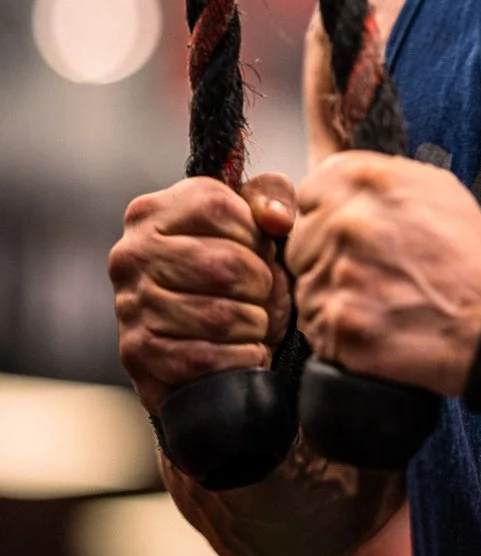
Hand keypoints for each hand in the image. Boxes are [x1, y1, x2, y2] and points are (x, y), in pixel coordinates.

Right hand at [110, 174, 295, 413]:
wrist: (204, 351)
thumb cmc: (236, 276)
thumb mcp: (255, 224)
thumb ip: (271, 197)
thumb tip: (275, 219)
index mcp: (153, 212)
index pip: (216, 207)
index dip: (254, 234)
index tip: (258, 252)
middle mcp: (132, 254)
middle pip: (225, 265)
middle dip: (261, 285)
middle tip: (259, 295)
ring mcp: (130, 305)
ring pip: (221, 316)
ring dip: (254, 324)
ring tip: (250, 323)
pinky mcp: (137, 354)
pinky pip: (208, 358)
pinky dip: (241, 357)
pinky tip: (241, 351)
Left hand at [286, 153, 480, 394]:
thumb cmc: (469, 255)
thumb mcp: (434, 187)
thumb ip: (375, 176)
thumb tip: (333, 178)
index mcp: (363, 182)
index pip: (307, 193)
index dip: (325, 214)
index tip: (345, 233)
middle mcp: (345, 224)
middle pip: (299, 241)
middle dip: (324, 256)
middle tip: (367, 272)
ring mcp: (338, 276)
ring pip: (305, 284)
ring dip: (331, 294)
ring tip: (376, 299)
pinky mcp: (337, 325)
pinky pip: (314, 324)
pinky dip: (337, 328)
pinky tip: (373, 322)